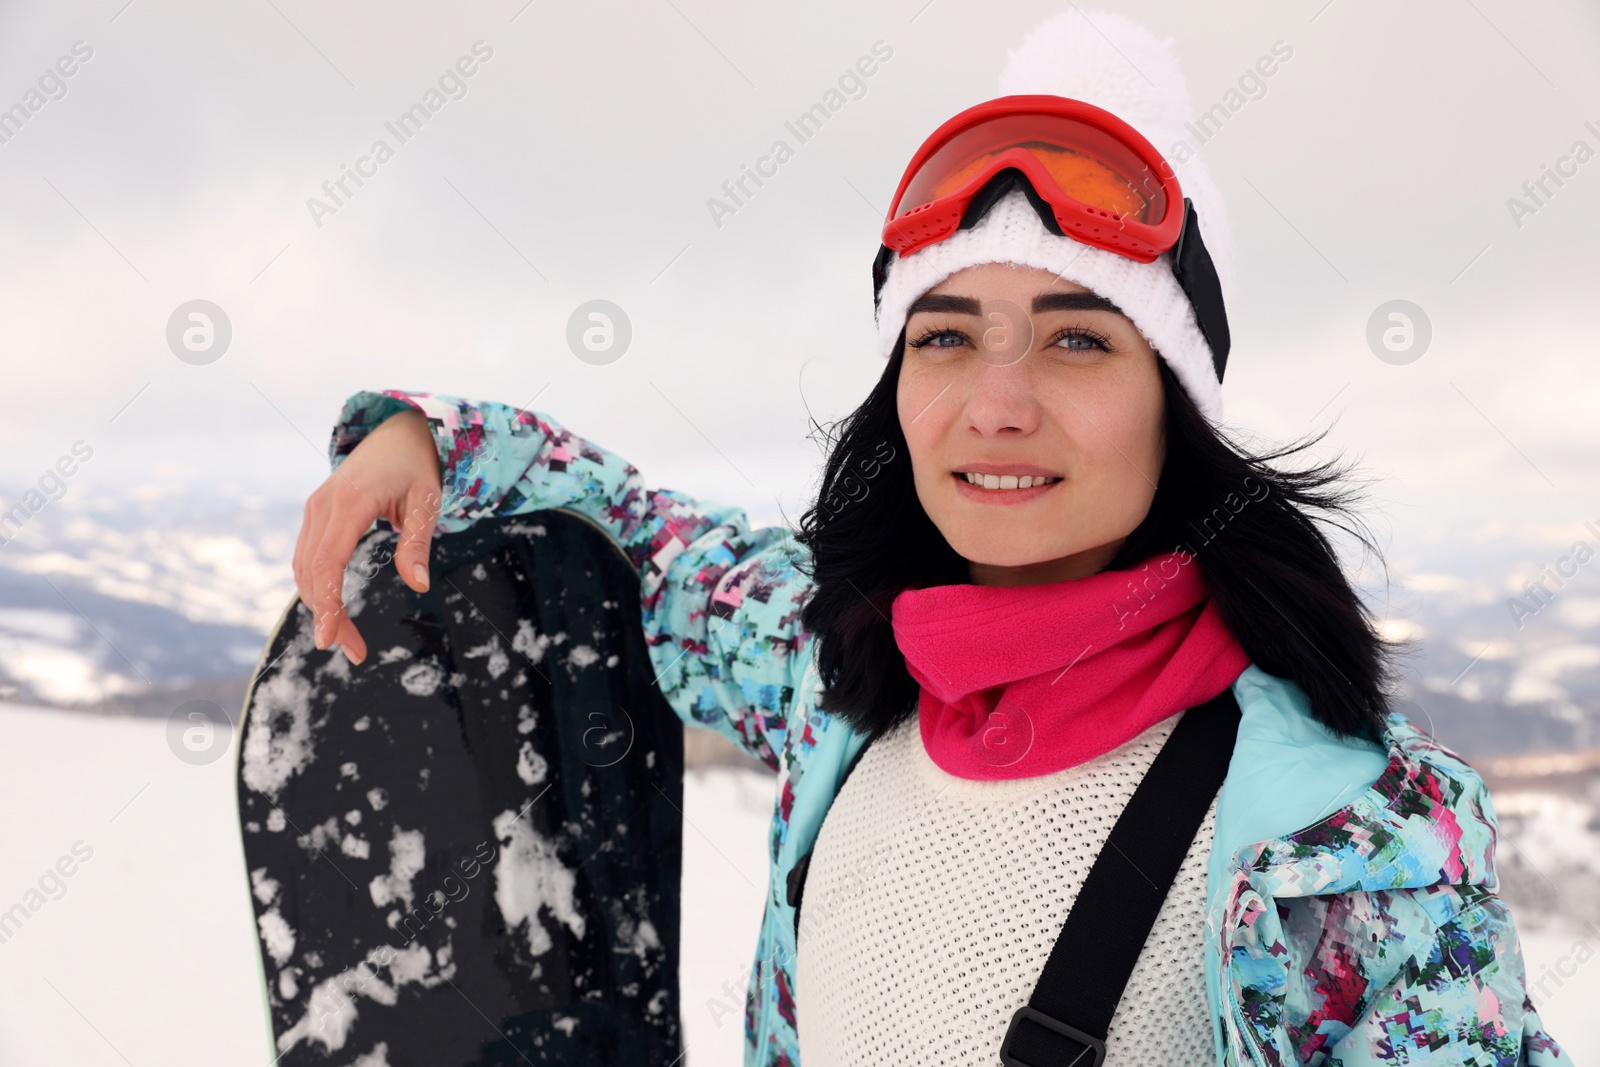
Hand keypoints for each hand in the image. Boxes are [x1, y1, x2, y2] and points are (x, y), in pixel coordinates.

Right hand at [293, 409, 442, 663]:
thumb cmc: (417, 465)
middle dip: (328, 617)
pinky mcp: (316, 515)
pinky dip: (317, 587)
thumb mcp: (427, 501)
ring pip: (304, 569)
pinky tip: (334, 610)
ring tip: (346, 639)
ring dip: (320, 606)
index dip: (327, 604)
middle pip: (313, 574)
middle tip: (354, 653)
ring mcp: (315, 509)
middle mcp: (322, 506)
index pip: (328, 562)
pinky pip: (308, 557)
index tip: (331, 639)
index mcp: (349, 502)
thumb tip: (419, 585)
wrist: (398, 431)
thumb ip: (418, 543)